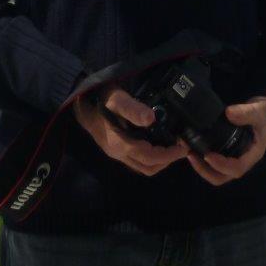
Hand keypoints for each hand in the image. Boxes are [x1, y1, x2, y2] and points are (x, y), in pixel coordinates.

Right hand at [73, 86, 188, 176]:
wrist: (80, 103)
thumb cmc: (101, 99)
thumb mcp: (118, 99)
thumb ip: (133, 109)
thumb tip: (151, 118)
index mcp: (122, 144)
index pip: (151, 157)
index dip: (170, 155)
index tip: (184, 147)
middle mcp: (119, 153)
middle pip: (149, 167)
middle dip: (167, 160)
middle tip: (181, 147)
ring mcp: (115, 153)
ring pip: (142, 167)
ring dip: (159, 161)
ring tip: (171, 147)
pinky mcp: (114, 150)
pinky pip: (135, 162)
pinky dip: (149, 158)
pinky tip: (156, 144)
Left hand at [187, 95, 265, 186]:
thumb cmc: (264, 115)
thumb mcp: (258, 111)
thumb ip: (245, 112)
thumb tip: (229, 112)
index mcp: (252, 154)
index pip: (237, 168)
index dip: (221, 165)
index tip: (207, 155)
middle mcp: (242, 160)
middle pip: (223, 176)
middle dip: (205, 170)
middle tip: (191, 155)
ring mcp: (234, 158)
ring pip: (217, 173)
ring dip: (201, 166)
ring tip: (189, 152)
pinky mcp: (227, 153)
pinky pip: (214, 163)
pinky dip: (202, 159)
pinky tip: (193, 147)